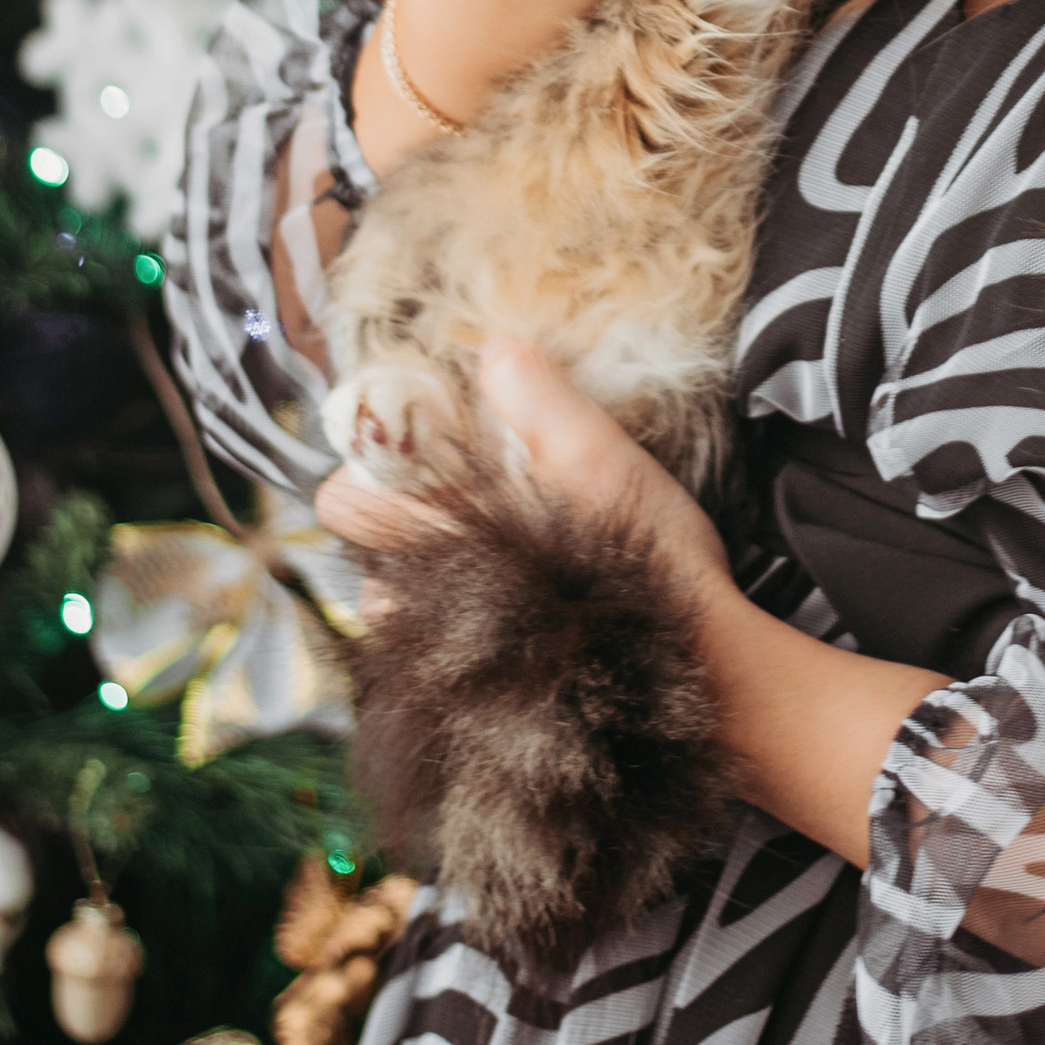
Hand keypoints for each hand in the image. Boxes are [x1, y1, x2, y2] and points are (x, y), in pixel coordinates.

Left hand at [314, 341, 943, 864]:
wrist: (702, 678)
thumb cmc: (652, 572)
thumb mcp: (606, 465)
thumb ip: (542, 405)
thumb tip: (494, 349)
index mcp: (441, 540)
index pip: (342, 499)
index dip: (370, 463)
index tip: (419, 443)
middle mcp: (424, 605)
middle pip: (362, 555)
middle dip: (400, 520)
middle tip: (466, 497)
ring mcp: (444, 658)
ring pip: (394, 603)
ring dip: (431, 573)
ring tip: (500, 556)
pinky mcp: (472, 695)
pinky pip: (433, 647)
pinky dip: (460, 619)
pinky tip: (522, 606)